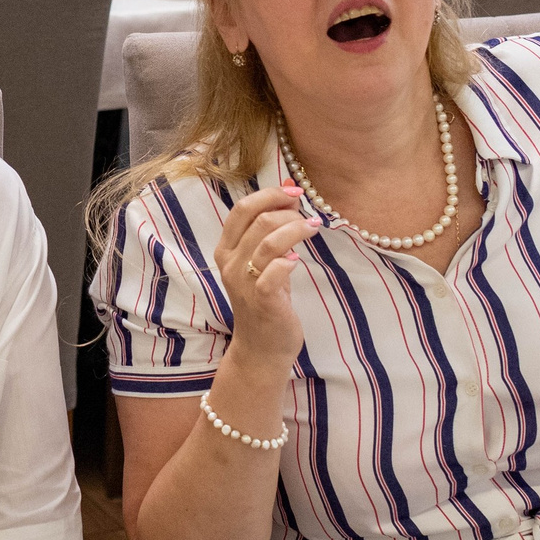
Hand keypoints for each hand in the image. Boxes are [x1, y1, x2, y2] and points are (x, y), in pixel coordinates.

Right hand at [210, 181, 322, 366]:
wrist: (262, 348)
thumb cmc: (266, 301)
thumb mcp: (263, 263)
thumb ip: (270, 232)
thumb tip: (291, 194)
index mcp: (226, 250)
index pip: (241, 209)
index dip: (269, 194)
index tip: (294, 191)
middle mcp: (230, 264)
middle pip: (257, 219)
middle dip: (287, 210)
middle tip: (307, 214)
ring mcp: (244, 283)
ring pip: (268, 241)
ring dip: (295, 228)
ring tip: (313, 228)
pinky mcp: (262, 300)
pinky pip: (273, 271)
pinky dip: (288, 260)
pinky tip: (297, 261)